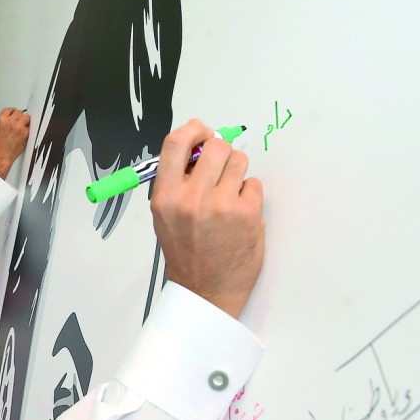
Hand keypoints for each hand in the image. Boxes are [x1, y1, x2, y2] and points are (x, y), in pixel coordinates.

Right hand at [0, 108, 31, 178]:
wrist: (1, 155)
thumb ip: (4, 121)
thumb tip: (11, 117)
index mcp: (1, 119)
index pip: (9, 109)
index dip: (12, 112)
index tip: (14, 114)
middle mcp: (10, 122)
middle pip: (19, 112)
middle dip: (19, 117)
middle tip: (18, 122)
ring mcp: (19, 127)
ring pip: (26, 117)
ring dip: (25, 121)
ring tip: (21, 127)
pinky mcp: (25, 133)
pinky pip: (29, 127)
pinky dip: (27, 130)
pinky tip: (23, 134)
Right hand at [150, 118, 264, 318]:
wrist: (205, 290)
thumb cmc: (187, 252)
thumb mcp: (166, 216)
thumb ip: (177, 181)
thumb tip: (197, 146)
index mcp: (165, 197)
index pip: (175, 143)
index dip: (193, 129)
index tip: (202, 131)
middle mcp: (191, 198)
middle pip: (216, 146)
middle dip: (221, 153)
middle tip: (220, 169)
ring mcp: (220, 205)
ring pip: (239, 161)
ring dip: (237, 173)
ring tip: (229, 195)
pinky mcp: (247, 213)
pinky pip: (254, 184)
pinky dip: (249, 195)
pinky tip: (239, 214)